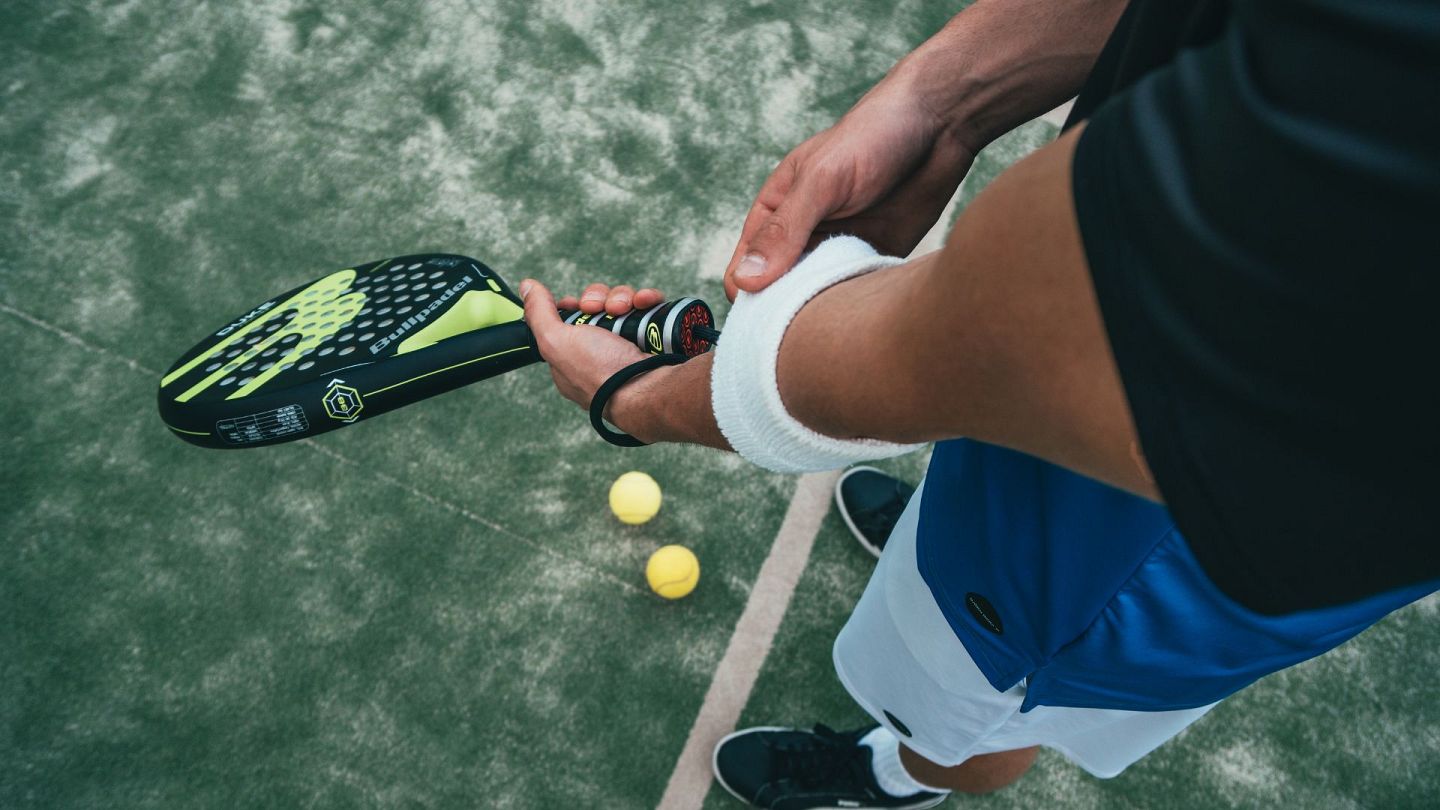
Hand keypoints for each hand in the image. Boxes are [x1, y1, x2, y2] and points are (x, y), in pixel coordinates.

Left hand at [520, 278, 664, 424]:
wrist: (646, 388)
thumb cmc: (598, 374)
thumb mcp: (555, 342)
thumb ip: (538, 313)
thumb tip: (526, 286)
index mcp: (572, 358)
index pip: (569, 322)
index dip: (573, 308)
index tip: (578, 305)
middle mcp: (600, 353)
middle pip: (596, 308)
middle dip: (599, 300)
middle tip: (601, 309)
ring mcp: (627, 346)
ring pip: (622, 304)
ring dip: (622, 298)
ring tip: (625, 309)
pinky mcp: (652, 337)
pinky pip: (647, 308)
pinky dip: (646, 301)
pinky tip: (644, 303)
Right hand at [722, 76, 977, 299]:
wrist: (939, 125)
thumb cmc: (872, 138)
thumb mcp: (821, 180)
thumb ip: (784, 230)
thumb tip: (746, 280)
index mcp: (775, 214)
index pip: (744, 270)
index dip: (749, 298)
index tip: (766, 319)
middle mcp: (803, 237)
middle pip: (778, 294)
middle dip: (785, 315)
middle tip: (805, 327)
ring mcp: (838, 251)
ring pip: (816, 301)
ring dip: (821, 314)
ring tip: (836, 319)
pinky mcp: (873, 261)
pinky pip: (854, 296)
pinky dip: (854, 307)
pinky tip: (864, 310)